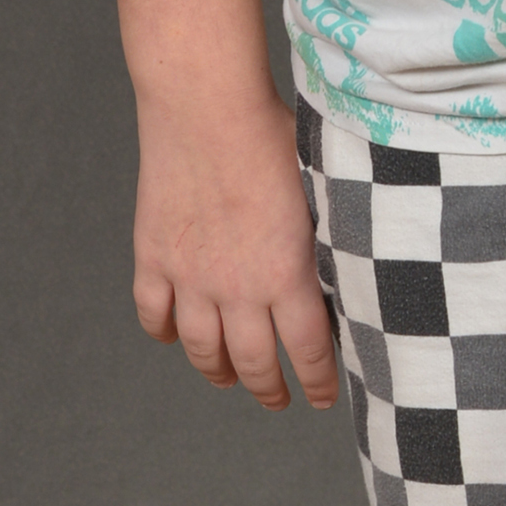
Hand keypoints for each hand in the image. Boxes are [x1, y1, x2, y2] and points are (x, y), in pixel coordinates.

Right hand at [131, 88, 337, 412]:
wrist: (207, 106)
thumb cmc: (274, 134)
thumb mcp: (320, 190)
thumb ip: (328, 238)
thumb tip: (352, 268)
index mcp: (288, 274)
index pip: (308, 350)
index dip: (318, 382)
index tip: (324, 398)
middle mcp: (237, 288)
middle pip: (253, 363)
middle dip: (269, 389)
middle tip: (277, 400)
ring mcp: (189, 277)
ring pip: (201, 349)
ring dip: (217, 370)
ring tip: (228, 377)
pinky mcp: (153, 257)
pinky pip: (153, 314)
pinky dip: (163, 332)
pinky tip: (174, 335)